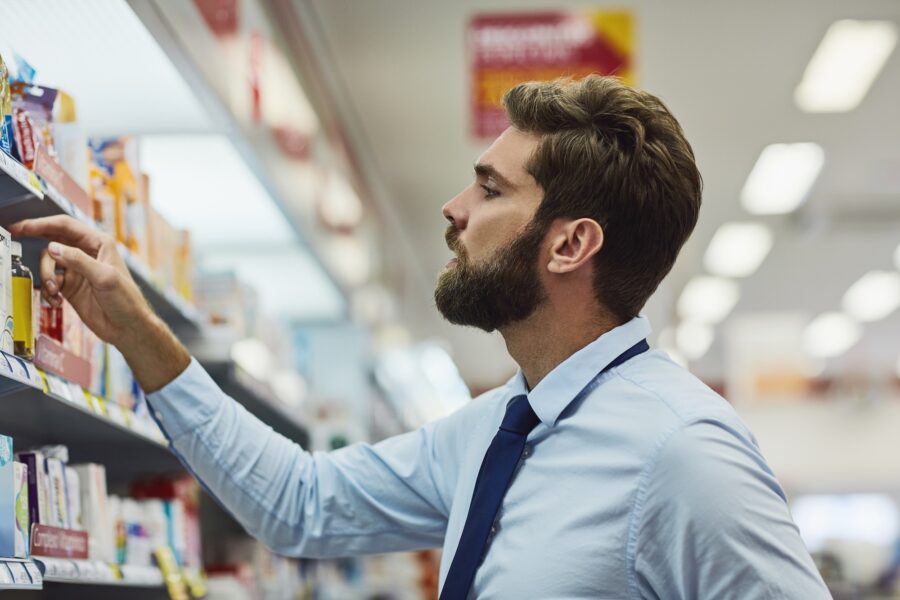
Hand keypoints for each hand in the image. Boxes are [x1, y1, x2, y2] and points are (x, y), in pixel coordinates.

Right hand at [10, 215, 151, 346]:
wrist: (128, 328)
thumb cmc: (126, 300)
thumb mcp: (104, 277)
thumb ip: (78, 261)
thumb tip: (53, 247)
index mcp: (100, 244)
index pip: (66, 226)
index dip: (43, 223)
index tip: (23, 226)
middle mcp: (87, 254)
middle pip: (54, 240)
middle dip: (36, 241)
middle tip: (17, 236)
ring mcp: (78, 270)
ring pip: (49, 263)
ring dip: (46, 276)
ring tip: (54, 291)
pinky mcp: (71, 287)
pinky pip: (50, 282)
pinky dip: (49, 292)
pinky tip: (57, 302)